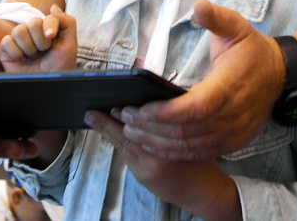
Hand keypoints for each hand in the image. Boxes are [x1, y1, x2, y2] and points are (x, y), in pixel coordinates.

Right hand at [0, 5, 77, 73]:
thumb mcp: (69, 44)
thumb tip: (53, 7)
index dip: (49, 26)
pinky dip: (16, 52)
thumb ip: (66, 22)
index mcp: (47, 29)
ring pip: (19, 31)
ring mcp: (19, 41)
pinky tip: (22, 59)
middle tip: (43, 52)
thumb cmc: (59, 67)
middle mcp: (32, 33)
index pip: (47, 17)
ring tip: (33, 57)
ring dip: (29, 47)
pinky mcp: (6, 50)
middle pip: (32, 23)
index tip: (51, 38)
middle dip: (41, 40)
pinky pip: (6, 42)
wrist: (48, 86)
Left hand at [88, 110, 240, 219]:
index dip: (127, 114)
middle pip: (127, 135)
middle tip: (93, 112)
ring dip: (108, 130)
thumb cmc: (200, 159)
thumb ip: (171, 120)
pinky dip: (117, 142)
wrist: (203, 191)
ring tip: (94, 118)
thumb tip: (146, 104)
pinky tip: (108, 132)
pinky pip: (126, 155)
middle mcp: (159, 156)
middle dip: (109, 122)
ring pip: (123, 145)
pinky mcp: (143, 177)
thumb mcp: (192, 133)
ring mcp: (148, 169)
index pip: (145, 123)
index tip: (117, 105)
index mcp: (174, 141)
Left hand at [114, 0, 284, 159]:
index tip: (137, 107)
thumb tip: (199, 5)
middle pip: (184, 131)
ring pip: (188, 146)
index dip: (163, 113)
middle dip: (149, 127)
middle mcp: (230, 115)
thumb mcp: (237, 27)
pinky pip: (197, 154)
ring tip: (130, 131)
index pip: (192, 108)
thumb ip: (215, 17)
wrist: (280, 76)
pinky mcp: (231, 143)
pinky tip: (153, 143)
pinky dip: (172, 151)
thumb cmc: (253, 51)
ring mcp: (231, 133)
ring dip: (156, 141)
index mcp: (228, 86)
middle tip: (123, 117)